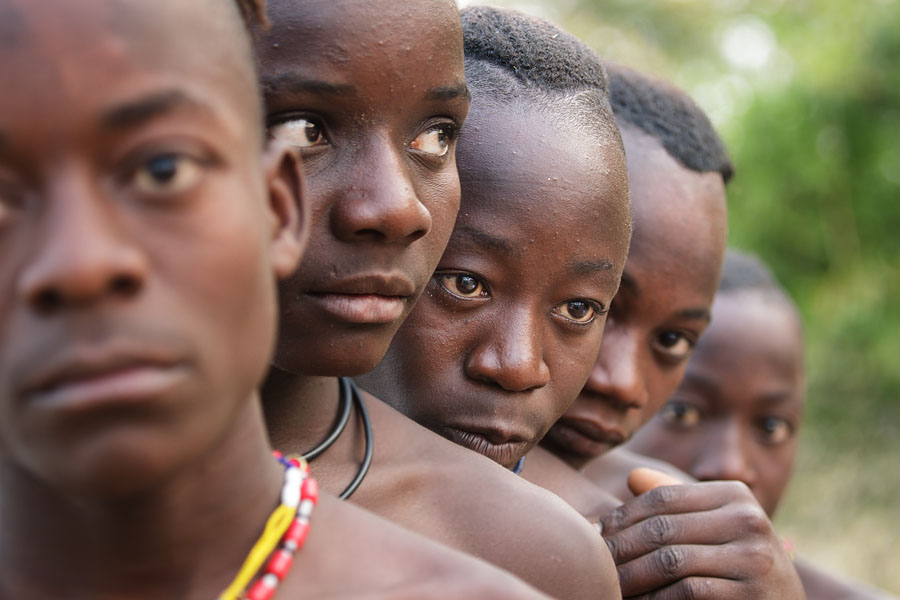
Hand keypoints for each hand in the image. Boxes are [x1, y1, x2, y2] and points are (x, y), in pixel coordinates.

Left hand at [599, 469, 804, 598]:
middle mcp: (749, 520)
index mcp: (735, 495)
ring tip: (609, 584)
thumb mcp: (717, 526)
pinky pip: (686, 591)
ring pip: (669, 560)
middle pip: (662, 528)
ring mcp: (754, 559)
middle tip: (594, 561)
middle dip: (620, 547)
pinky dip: (654, 599)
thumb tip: (633, 477)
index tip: (594, 532)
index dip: (623, 515)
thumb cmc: (740, 565)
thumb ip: (679, 502)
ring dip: (630, 575)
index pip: (663, 497)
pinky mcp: (751, 595)